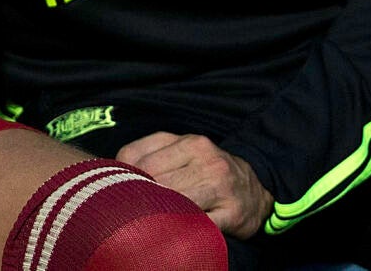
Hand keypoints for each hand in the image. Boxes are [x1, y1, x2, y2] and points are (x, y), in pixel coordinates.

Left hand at [116, 131, 273, 239]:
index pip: (140, 159)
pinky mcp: (233, 214)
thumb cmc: (208, 170)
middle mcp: (207, 160)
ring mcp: (221, 187)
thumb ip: (148, 153)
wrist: (259, 188)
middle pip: (155, 181)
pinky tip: (174, 227)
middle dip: (140, 196)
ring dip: (159, 213)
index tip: (118, 188)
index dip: (124, 177)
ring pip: (175, 202)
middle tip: (131, 207)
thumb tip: (112, 170)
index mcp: (190, 143)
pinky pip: (198, 224)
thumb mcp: (181, 150)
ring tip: (151, 217)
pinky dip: (182, 228)